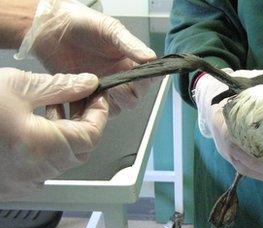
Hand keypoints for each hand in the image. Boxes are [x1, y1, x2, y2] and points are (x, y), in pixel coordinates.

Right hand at [0, 68, 107, 199]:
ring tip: (51, 106)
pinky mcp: (10, 185)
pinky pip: (41, 167)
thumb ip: (60, 86)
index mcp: (44, 148)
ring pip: (61, 159)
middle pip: (79, 149)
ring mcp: (22, 182)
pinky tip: (33, 124)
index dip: (99, 113)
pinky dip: (46, 146)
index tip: (97, 96)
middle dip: (83, 122)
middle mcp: (37, 172)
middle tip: (77, 98)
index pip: (92, 135)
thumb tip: (87, 84)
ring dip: (65, 133)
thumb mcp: (19, 86)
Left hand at [16, 0, 159, 115]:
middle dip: (126, 94)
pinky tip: (84, 96)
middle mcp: (118, 78)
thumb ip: (131, 44)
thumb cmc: (82, 23)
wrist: (51, 27)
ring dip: (109, 103)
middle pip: (133, 98)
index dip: (146, 82)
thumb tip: (151, 57)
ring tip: (97, 90)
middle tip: (114, 84)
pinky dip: (91, 109)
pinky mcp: (83, 95)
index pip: (146, 80)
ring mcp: (101, 88)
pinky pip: (93, 111)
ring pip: (116, 107)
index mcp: (129, 63)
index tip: (139, 77)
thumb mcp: (111, 29)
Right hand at [194, 70, 262, 182]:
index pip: (241, 144)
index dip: (256, 158)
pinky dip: (259, 172)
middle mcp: (225, 140)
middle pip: (244, 163)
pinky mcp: (229, 153)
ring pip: (244, 168)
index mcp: (227, 124)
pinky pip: (243, 167)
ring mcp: (225, 149)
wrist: (208, 99)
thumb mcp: (244, 86)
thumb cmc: (231, 90)